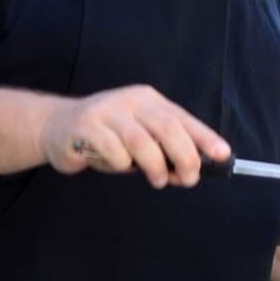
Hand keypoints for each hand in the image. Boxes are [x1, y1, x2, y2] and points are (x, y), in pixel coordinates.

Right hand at [41, 86, 228, 187]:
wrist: (57, 128)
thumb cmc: (107, 138)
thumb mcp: (140, 140)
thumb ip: (164, 153)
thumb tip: (190, 173)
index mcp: (149, 100)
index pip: (182, 119)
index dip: (205, 137)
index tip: (222, 155)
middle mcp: (131, 101)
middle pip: (167, 128)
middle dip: (184, 157)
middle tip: (189, 179)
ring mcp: (107, 111)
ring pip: (142, 142)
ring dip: (155, 167)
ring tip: (157, 180)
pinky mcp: (86, 126)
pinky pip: (114, 152)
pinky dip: (121, 165)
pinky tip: (115, 164)